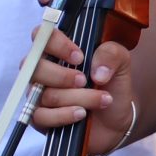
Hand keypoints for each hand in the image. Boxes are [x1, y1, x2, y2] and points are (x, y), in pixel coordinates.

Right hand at [27, 32, 136, 155]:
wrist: (116, 119)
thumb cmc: (111, 87)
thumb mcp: (120, 64)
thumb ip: (111, 54)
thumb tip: (97, 72)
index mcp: (57, 51)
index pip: (41, 36)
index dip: (56, 45)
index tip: (79, 57)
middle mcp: (43, 71)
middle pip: (34, 67)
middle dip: (63, 76)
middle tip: (84, 80)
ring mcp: (38, 94)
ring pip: (47, 94)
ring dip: (79, 98)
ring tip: (102, 100)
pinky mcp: (39, 118)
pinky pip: (41, 116)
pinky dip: (65, 115)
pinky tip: (82, 113)